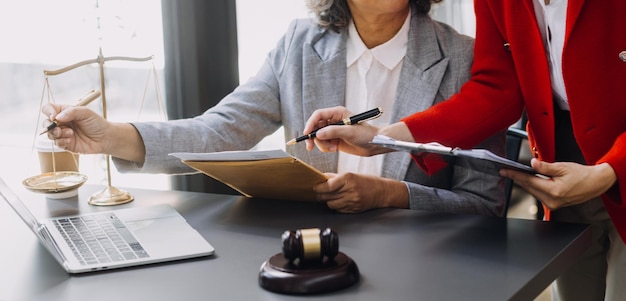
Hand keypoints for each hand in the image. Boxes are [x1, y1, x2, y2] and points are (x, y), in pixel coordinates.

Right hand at [42, 103, 109, 153]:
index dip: (48, 112)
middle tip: (59, 129)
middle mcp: (62, 123)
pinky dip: (62, 142)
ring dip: (58, 134)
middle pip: (46, 123)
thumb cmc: (96, 123)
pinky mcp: (66, 144)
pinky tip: (71, 140)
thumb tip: (56, 117)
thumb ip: (71, 112)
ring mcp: (63, 134)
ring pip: (50, 134)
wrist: (105, 138)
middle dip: (50, 126)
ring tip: (71, 134)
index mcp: (64, 112)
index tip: (54, 117)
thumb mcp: (86, 113)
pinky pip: (57, 143)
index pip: (48, 109)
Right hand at [303, 106, 387, 155]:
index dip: (310, 124)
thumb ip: (333, 132)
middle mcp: (333, 121)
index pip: (318, 115)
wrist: (374, 144)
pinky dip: (326, 148)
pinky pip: (323, 144)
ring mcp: (333, 131)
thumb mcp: (350, 132)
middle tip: (310, 147)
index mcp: (337, 113)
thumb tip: (317, 134)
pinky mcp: (334, 140)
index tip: (307, 134)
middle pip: (315, 127)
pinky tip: (335, 149)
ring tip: (333, 148)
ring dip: (322, 144)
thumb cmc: (366, 134)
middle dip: (313, 137)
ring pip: (318, 137)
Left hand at [314, 172, 408, 212]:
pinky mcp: (353, 209)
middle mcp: (350, 190)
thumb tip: (322, 178)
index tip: (315, 187)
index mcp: (348, 179)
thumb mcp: (352, 175)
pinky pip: (338, 210)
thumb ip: (336, 177)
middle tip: (319, 192)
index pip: (327, 185)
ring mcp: (352, 201)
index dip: (319, 187)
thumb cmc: (368, 181)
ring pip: (331, 204)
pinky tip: (339, 201)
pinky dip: (336, 206)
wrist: (383, 192)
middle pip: (327, 196)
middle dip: (321, 194)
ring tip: (330, 197)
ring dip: (328, 201)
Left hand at [500, 158, 616, 209]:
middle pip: (529, 188)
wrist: (595, 183)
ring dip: (524, 183)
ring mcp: (553, 205)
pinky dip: (533, 187)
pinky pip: (539, 195)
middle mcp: (552, 201)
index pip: (529, 181)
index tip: (505, 171)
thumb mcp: (562, 167)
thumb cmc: (582, 175)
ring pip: (533, 192)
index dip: (515, 175)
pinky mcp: (554, 205)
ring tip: (514, 174)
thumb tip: (532, 164)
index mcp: (554, 191)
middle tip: (506, 171)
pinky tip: (528, 181)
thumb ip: (545, 167)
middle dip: (517, 179)